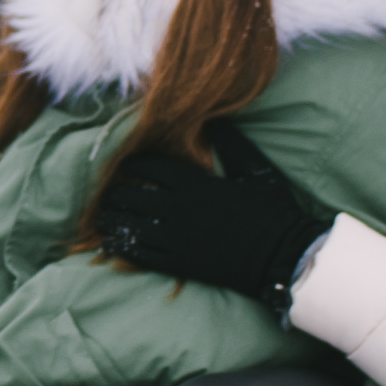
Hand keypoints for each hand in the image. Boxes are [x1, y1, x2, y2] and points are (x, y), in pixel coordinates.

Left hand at [90, 123, 332, 313]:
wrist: (283, 256)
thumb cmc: (272, 211)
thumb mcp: (255, 170)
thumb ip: (232, 144)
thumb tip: (214, 121)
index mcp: (195, 184)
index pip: (150, 168)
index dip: (132, 165)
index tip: (124, 165)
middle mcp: (178, 210)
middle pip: (132, 197)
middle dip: (115, 193)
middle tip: (108, 193)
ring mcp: (176, 239)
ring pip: (130, 227)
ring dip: (112, 220)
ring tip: (102, 217)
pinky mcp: (179, 264)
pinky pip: (141, 255)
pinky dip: (122, 248)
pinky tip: (111, 244)